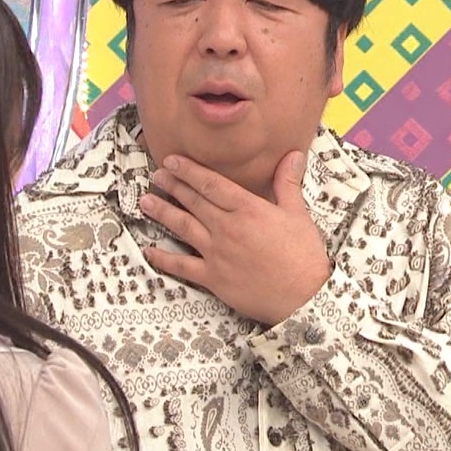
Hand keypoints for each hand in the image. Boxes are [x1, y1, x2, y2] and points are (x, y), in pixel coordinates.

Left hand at [139, 151, 332, 324]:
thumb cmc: (304, 256)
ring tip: (146, 202)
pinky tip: (150, 250)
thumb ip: (288, 182)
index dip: (189, 170)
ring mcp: (217, 253)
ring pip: (183, 227)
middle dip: (172, 186)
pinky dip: (163, 258)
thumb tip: (293, 154)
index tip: (172, 161)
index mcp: (248, 209)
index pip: (212, 184)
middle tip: (156, 176)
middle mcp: (227, 228)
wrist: (303, 297)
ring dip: (162, 213)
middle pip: (193, 202)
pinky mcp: (213, 278)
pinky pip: (182, 266)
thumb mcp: (298, 214)